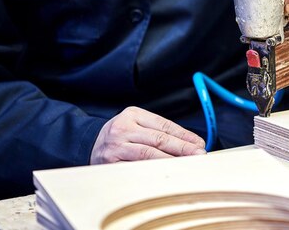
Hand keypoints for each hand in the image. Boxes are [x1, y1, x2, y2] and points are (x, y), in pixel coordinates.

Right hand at [90, 106, 205, 163]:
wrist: (89, 144)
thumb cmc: (120, 135)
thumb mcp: (137, 124)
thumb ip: (160, 131)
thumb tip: (191, 143)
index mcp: (132, 114)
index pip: (164, 125)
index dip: (184, 135)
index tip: (199, 144)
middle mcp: (122, 129)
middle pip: (158, 139)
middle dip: (182, 148)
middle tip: (198, 154)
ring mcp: (115, 147)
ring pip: (148, 154)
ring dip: (171, 161)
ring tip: (186, 165)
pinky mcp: (110, 164)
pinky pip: (135, 169)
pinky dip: (152, 172)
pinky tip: (165, 174)